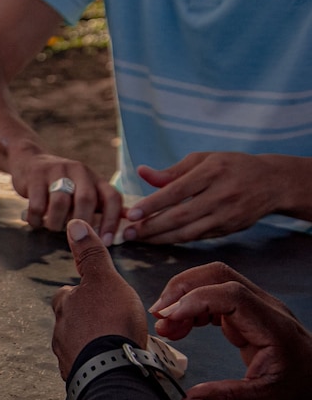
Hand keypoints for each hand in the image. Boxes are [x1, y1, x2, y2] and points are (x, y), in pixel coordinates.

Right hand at [8, 147, 122, 244]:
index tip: (105, 242)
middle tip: (73, 237)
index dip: (112, 221)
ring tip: (52, 227)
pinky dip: (36, 219)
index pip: (112, 197)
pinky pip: (37, 204)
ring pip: (60, 203)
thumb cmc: (61, 184)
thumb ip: (103, 207)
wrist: (29, 161)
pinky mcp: (35, 176)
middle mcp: (79, 172)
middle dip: (81, 223)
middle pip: (86, 199)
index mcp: (95, 179)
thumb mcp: (85, 190)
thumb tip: (129, 222)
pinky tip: (35, 222)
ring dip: (56, 223)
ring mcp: (56, 172)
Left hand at [51, 219, 148, 378]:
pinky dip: (95, 362)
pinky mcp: (79, 376)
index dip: (79, 291)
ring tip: (110, 343)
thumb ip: (91, 254)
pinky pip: (85, 366)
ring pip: (75, 344)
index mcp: (66, 305)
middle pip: (69, 320)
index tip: (90, 293)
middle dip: (83, 320)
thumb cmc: (110, 324)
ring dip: (89, 342)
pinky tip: (109, 363)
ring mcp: (67, 355)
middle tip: (104, 320)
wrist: (113, 371)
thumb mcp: (104, 279)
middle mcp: (61, 330)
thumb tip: (75, 225)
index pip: (66, 293)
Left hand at [122, 152, 282, 242]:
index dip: (153, 203)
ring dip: (160, 238)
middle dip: (151, 226)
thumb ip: (172, 170)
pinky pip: (197, 237)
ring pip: (189, 232)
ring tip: (138, 238)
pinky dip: (176, 239)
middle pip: (181, 215)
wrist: (272, 183)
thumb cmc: (230, 166)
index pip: (177, 191)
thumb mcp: (203, 159)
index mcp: (213, 172)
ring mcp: (227, 215)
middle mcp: (222, 195)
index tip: (132, 213)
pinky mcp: (229, 229)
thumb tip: (141, 173)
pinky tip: (158, 239)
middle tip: (127, 232)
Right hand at [149, 262, 311, 399]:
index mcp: (272, 326)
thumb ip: (225, 399)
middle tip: (159, 315)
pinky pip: (215, 298)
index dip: (194, 301)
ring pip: (213, 282)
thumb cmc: (303, 395)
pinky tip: (180, 326)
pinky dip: (192, 307)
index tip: (168, 318)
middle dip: (182, 290)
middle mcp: (265, 309)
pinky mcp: (248, 316)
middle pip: (218, 276)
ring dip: (183, 297)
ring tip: (165, 326)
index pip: (229, 294)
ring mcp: (256, 309)